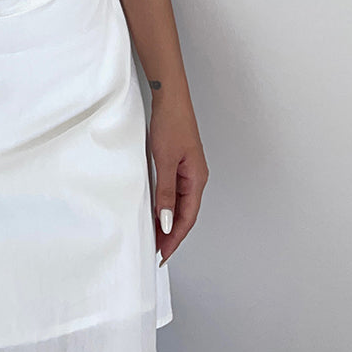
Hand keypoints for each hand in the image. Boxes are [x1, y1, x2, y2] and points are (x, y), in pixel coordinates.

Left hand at [149, 93, 207, 264]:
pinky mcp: (179, 164)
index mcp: (197, 179)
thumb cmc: (171, 123)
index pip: (187, 218)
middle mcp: (196, 178)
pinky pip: (174, 192)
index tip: (162, 254)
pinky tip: (157, 212)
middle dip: (172, 235)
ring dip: (169, 222)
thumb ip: (166, 192)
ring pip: (180, 205)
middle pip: (186, 215)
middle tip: (157, 252)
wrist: (170, 97)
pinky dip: (166, 206)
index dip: (175, 238)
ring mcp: (188, 171)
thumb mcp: (165, 160)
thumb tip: (167, 221)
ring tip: (155, 238)